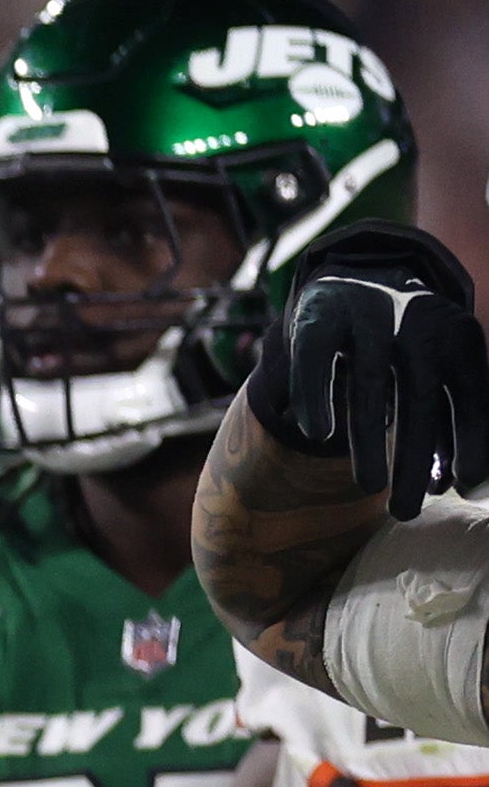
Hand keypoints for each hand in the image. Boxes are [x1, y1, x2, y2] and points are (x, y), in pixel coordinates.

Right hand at [251, 223, 488, 509]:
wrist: (364, 274)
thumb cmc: (407, 344)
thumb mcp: (442, 372)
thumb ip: (447, 423)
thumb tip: (450, 484)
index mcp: (458, 339)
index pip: (472, 398)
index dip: (470, 444)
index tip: (462, 488)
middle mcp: (419, 323)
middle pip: (420, 400)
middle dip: (413, 461)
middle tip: (406, 512)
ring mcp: (368, 317)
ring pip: (369, 387)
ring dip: (369, 442)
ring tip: (370, 487)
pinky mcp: (319, 316)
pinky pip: (315, 362)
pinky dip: (318, 397)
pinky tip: (319, 434)